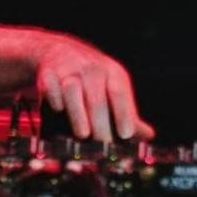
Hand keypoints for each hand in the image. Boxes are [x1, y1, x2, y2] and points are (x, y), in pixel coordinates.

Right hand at [35, 35, 154, 141]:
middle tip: (104, 144)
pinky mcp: (48, 75)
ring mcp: (69, 71)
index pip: (120, 93)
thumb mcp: (113, 87)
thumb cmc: (93, 77)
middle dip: (100, 122)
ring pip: (73, 91)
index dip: (123, 113)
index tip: (126, 134)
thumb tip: (149, 135)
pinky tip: (58, 112)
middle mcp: (92, 69)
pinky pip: (51, 88)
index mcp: (112, 73)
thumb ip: (128, 113)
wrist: (60, 52)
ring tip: (83, 134)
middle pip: (97, 97)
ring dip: (78, 113)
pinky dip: (54, 100)